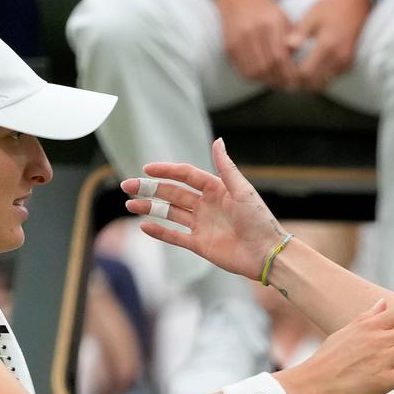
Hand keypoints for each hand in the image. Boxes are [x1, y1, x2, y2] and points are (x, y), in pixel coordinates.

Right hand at [123, 139, 285, 281]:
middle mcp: (206, 205)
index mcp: (216, 189)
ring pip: (170, 213)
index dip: (166, 171)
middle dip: (150, 189)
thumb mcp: (243, 190)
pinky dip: (159, 232)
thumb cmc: (260, 220)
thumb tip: (218, 141)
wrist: (267, 253)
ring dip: (149, 208)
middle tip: (127, 185)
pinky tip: (143, 225)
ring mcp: (201, 225)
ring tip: (129, 204)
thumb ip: (226, 167)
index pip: (185, 176)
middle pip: (172, 193)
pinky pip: (175, 236)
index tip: (146, 169)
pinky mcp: (200, 244)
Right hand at [214, 0, 295, 87]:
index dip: (287, 72)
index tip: (294, 80)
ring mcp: (238, 39)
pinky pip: (242, 69)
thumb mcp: (282, 17)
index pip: (279, 56)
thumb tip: (296, 61)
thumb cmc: (263, 8)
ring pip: (253, 71)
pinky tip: (261, 77)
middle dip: (278, 80)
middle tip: (286, 85)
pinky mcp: (229, 46)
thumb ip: (291, 37)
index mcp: (270, 22)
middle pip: (266, 66)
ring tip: (274, 83)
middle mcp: (253, 31)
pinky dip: (253, 77)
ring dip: (265, 81)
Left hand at [287, 0, 370, 91]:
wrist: (357, 4)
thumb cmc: (333, 7)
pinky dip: (320, 79)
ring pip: (324, 84)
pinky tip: (311, 72)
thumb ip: (300, 33)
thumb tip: (287, 46)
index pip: (306, 74)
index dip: (293, 78)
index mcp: (327, 46)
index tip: (284, 75)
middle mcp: (338, 58)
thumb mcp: (313, 15)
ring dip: (310, 84)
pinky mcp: (348, 64)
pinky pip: (331, 78)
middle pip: (315, 84)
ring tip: (298, 78)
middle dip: (300, 84)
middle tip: (288, 80)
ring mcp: (345, 63)